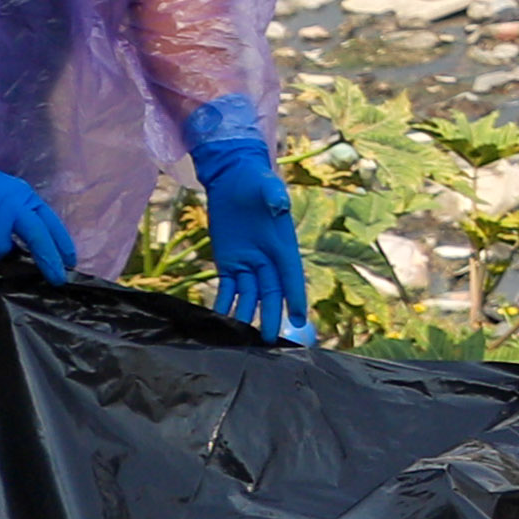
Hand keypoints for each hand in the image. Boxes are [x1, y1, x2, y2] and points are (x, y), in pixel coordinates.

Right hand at [0, 156, 72, 277]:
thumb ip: (9, 214)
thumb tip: (15, 245)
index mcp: (21, 194)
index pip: (49, 220)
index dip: (61, 242)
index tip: (69, 261)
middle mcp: (12, 203)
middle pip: (38, 236)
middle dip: (49, 260)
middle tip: (57, 280)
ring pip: (1, 249)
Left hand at [184, 106, 313, 343]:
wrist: (232, 178)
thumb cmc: (254, 180)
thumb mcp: (266, 184)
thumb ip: (273, 195)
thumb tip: (280, 205)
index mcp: (282, 244)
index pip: (291, 276)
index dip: (296, 297)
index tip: (299, 320)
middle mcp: (267, 258)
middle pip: (271, 293)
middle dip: (271, 315)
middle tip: (269, 339)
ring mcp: (247, 263)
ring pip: (249, 296)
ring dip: (246, 315)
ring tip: (241, 337)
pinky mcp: (228, 263)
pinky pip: (228, 289)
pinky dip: (224, 304)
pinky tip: (219, 320)